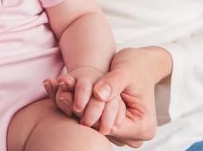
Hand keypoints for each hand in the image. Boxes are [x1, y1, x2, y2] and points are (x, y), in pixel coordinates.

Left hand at [46, 47, 170, 147]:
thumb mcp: (125, 71)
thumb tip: (99, 94)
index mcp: (143, 127)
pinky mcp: (113, 126)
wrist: (142, 65)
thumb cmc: (136, 66)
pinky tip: (67, 95)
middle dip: (79, 112)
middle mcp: (134, 137)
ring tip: (60, 94)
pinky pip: (96, 121)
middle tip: (59, 95)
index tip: (65, 96)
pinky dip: (83, 109)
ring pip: (95, 126)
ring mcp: (124, 134)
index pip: (108, 127)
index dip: (86, 112)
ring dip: (78, 111)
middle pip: (100, 129)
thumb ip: (113, 83)